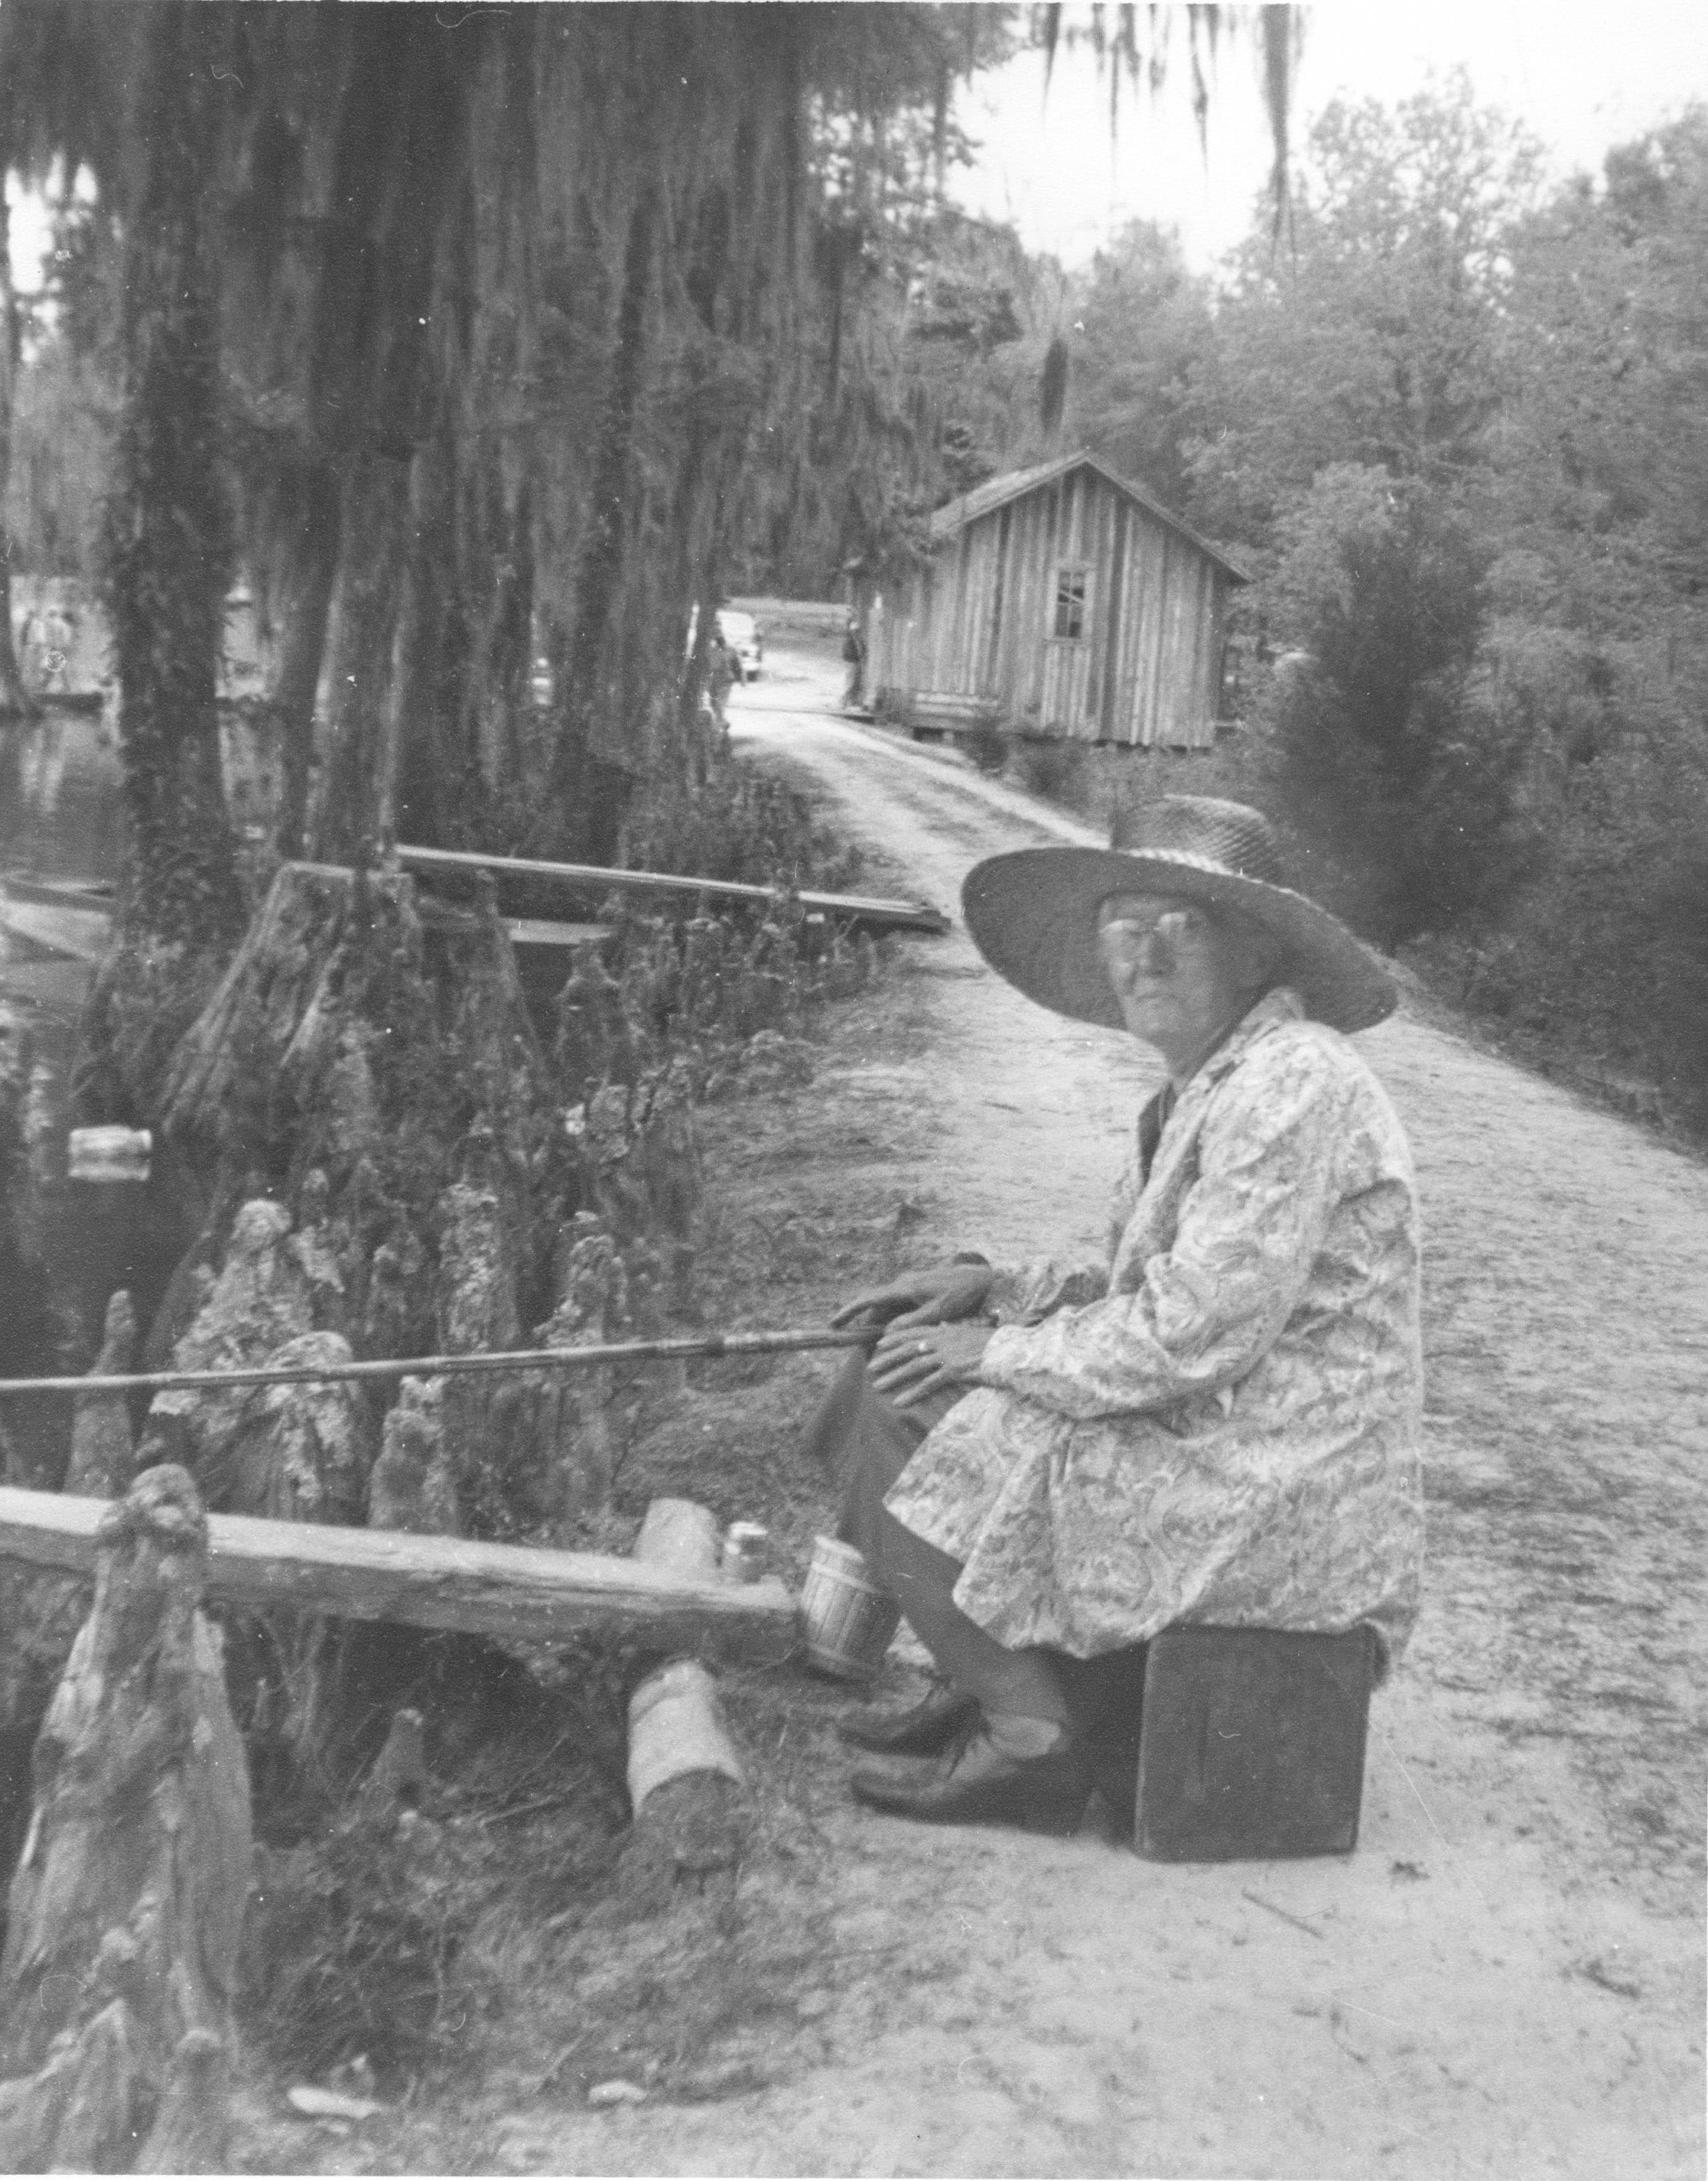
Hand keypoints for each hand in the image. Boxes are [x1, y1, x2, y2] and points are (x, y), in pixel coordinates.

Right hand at [830, 1261, 992, 1331]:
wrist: (981, 1279)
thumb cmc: (962, 1295)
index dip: (849, 1311)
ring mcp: (910, 1285)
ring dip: (879, 1323)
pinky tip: (893, 1333)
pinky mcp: (917, 1289)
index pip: (869, 1298)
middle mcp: (903, 1283)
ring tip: (875, 1344)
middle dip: (864, 1323)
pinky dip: (892, 1318)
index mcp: (905, 1287)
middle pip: (875, 1305)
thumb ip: (911, 1322)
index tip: (833, 1323)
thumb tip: (885, 1333)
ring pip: (887, 1306)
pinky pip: (898, 1305)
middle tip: (855, 1344)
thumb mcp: (937, 1313)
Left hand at [867, 1320, 992, 1407]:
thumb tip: (945, 1326)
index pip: (914, 1331)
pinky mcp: (955, 1371)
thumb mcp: (972, 1332)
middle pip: (908, 1348)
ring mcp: (948, 1355)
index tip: (879, 1343)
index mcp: (946, 1331)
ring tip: (877, 1386)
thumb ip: (955, 1331)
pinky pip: (928, 1384)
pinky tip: (899, 1402)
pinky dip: (912, 1393)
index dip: (895, 1337)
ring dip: (893, 1377)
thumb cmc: (994, 1343)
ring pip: (913, 1366)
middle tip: (870, 1368)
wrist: (1012, 1351)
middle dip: (887, 1358)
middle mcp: (943, 1341)